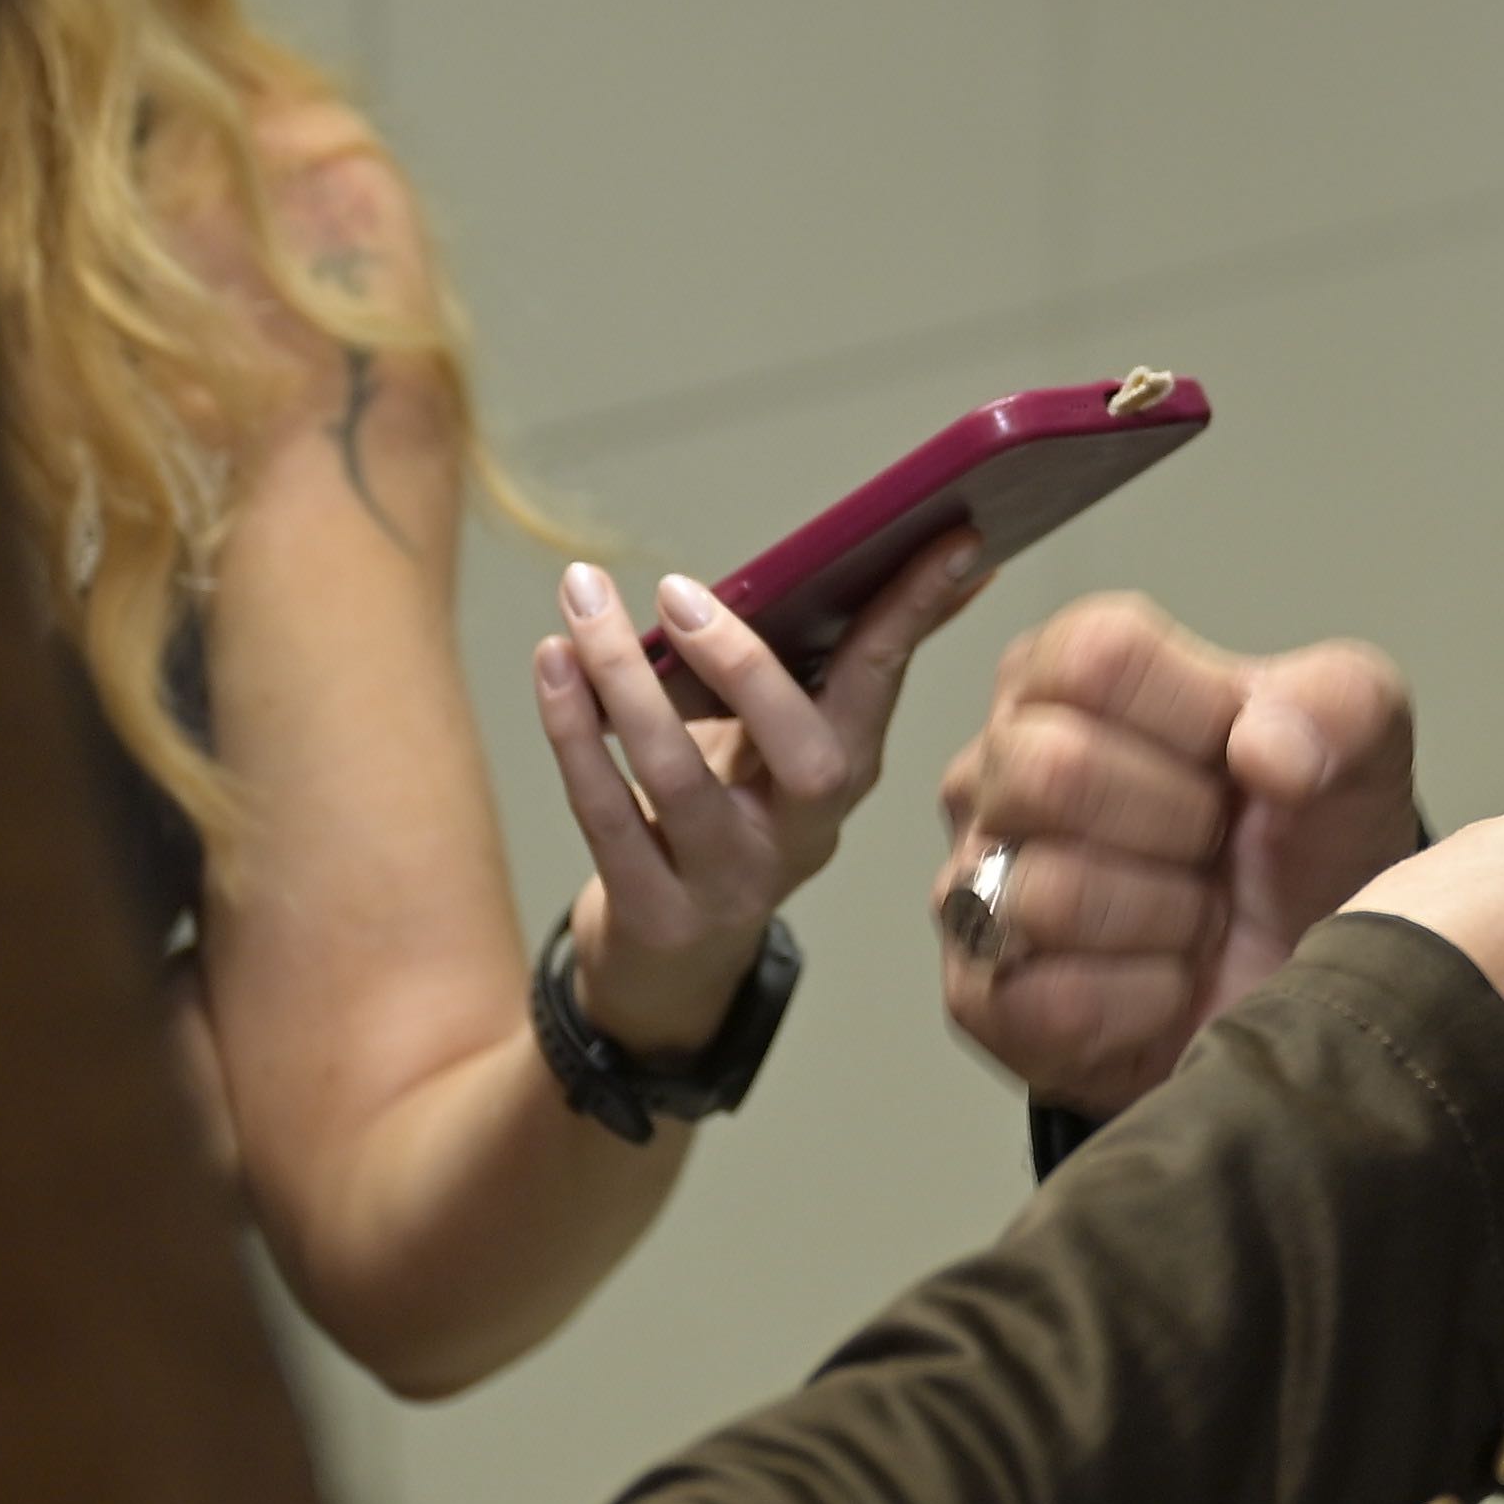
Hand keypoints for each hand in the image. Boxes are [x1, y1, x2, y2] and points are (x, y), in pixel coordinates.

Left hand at [527, 534, 994, 1061]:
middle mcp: (805, 831)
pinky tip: (553, 666)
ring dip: (622, 679)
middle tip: (675, 590)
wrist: (671, 970)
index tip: (950, 533)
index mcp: (848, 771)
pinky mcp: (655, 912)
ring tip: (581, 600)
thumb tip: (843, 554)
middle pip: (804, 752)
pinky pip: (607, 813)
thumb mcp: (775, 748)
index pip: (887, 678)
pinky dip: (572, 732)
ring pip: (678, 775)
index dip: (917, 608)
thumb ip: (801, 664)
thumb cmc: (724, 821)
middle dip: (742, 662)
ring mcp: (731, 880)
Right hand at [930, 594, 1422, 1113]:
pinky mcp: (982, 1002)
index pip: (1097, 657)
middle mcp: (996, 768)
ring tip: (1198, 916)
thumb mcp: (1359, 743)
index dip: (1195, 717)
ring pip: (1048, 893)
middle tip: (1216, 845)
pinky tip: (1170, 982)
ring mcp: (973, 885)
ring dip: (1168, 919)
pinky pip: (1052, 1001)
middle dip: (1179, 821)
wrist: (1308, 979)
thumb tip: (1263, 747)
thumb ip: (1338, 703)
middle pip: (1053, 768)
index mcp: (1064, 674)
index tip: (1240, 757)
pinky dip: (1145, 1000)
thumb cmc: (1303, 842)